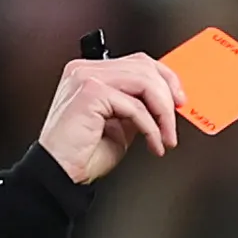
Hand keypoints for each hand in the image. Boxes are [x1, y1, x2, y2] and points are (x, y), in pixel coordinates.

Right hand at [33, 52, 190, 186]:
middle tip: (175, 121)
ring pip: (143, 81)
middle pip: (144, 66)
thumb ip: (137, 107)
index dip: (164, 78)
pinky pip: (134, 106)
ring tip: (166, 136)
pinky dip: (150, 127)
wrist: (58, 174)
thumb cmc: (81, 155)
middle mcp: (85, 70)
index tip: (179, 99)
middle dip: (168, 94)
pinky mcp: (90, 92)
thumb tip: (165, 103)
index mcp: (89, 73)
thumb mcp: (120, 125)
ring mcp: (85, 78)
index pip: (136, 62)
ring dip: (163, 112)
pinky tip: (152, 143)